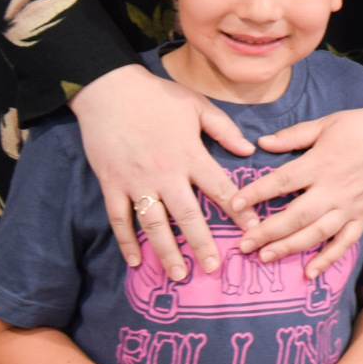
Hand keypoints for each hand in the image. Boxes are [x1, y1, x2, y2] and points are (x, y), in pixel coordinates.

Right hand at [69, 63, 256, 279]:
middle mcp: (165, 173)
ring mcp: (136, 181)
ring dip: (166, 252)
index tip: (253, 231)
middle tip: (214, 269)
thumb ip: (224, 129)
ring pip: (154, 224)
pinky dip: (125, 241)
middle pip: (188, 215)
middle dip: (203, 244)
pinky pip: (119, 218)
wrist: (109, 88)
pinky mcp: (111, 184)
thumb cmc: (156, 96)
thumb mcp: (197, 105)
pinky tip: (135, 261)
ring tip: (178, 274)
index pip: (221, 189)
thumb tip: (248, 151)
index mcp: (190, 154)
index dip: (239, 211)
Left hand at [233, 102, 362, 277]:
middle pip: (295, 215)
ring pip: (316, 233)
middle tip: (243, 245)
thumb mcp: (327, 123)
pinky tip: (309, 272)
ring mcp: (351, 206)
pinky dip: (328, 259)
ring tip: (266, 257)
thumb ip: (294, 135)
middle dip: (267, 232)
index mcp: (322, 162)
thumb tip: (262, 142)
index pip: (282, 181)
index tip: (234, 205)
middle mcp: (334, 189)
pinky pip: (345, 243)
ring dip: (290, 248)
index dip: (256, 193)